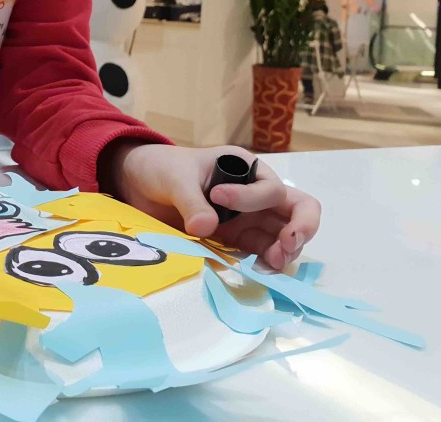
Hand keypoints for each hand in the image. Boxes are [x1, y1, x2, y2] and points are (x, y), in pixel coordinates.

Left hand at [107, 143, 320, 269]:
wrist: (141, 185)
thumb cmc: (163, 168)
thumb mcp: (175, 178)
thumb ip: (191, 201)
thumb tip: (206, 228)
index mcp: (248, 170)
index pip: (270, 188)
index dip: (252, 198)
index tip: (218, 197)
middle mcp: (256, 195)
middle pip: (297, 212)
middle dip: (299, 230)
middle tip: (283, 247)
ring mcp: (248, 220)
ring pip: (283, 238)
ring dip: (284, 252)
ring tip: (268, 266)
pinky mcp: (234, 241)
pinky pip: (260, 254)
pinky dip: (264, 264)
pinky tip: (257, 272)